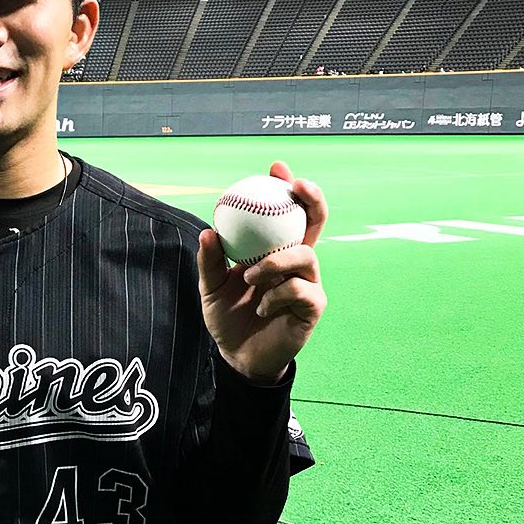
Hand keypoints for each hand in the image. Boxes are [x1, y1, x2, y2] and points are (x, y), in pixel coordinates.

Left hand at [197, 161, 327, 382]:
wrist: (238, 356)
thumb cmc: (229, 316)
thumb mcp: (211, 287)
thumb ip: (210, 261)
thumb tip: (208, 230)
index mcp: (274, 250)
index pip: (287, 213)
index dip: (288, 188)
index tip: (277, 167)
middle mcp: (296, 262)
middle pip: (315, 222)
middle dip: (311, 199)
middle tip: (296, 186)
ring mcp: (308, 284)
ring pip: (305, 256)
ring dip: (275, 262)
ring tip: (251, 277)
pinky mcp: (312, 308)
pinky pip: (301, 290)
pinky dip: (277, 294)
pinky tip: (261, 306)